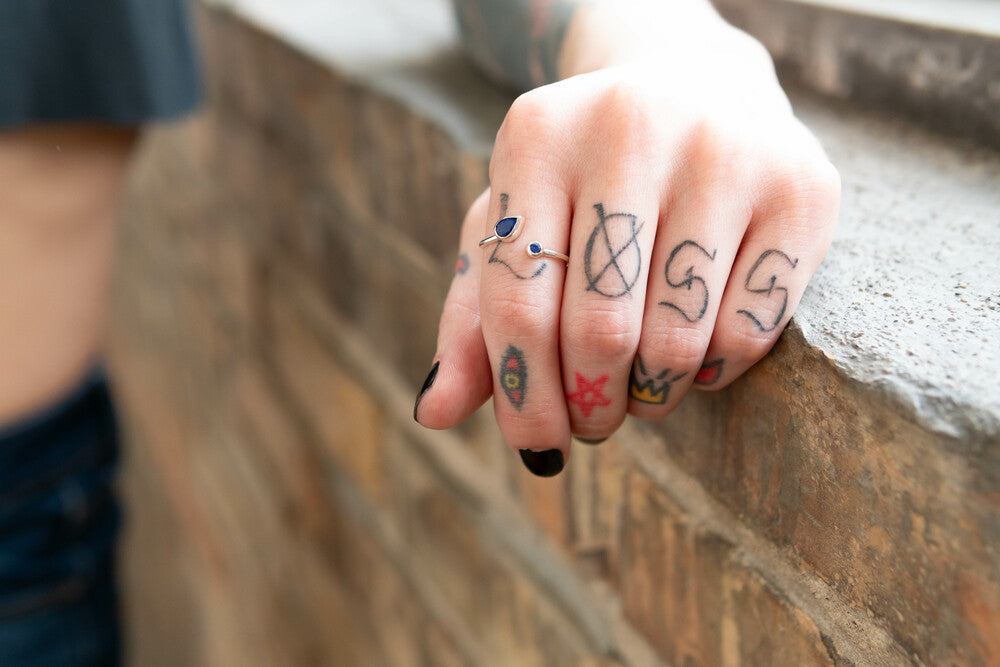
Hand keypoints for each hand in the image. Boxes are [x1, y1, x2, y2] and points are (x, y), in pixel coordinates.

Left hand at [414, 23, 838, 476]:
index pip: (516, 302)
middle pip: (600, 330)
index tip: (538, 445)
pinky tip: (694, 351)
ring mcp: (725, 153)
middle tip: (594, 421)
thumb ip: (472, 316)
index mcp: (536, 136)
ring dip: (651, 395)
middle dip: (591, 405)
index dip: (524, 396)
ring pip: (678, 341)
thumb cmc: (586, 179)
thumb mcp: (515, 224)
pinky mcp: (802, 189)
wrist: (699, 86)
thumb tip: (431, 412)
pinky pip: (748, 333)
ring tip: (639, 386)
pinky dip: (713, 372)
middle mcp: (630, 127)